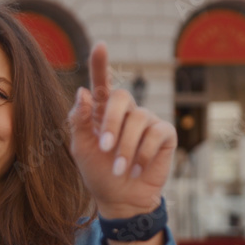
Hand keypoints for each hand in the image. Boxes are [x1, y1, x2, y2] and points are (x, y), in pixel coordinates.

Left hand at [67, 41, 176, 218]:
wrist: (120, 199)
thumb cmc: (98, 173)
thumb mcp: (81, 148)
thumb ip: (79, 121)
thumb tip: (83, 91)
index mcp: (102, 111)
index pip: (102, 82)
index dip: (101, 64)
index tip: (100, 46)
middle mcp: (126, 112)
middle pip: (121, 97)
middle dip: (111, 122)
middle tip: (104, 148)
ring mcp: (147, 120)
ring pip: (138, 120)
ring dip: (126, 148)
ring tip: (119, 169)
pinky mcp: (164, 134)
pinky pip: (155, 134)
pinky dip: (143, 154)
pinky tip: (137, 169)